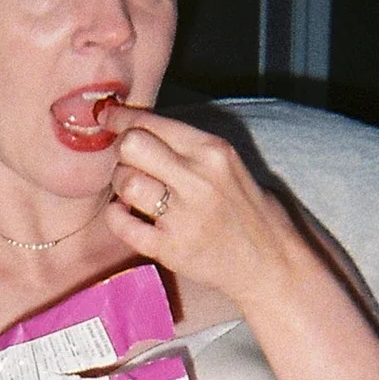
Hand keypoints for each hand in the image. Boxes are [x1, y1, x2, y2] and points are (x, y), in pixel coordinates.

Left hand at [95, 102, 303, 313]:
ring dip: (119, 183)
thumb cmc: (247, 211)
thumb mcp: (229, 164)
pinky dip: (116, 215)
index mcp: (212, 150)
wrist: (270, 262)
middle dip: (121, 149)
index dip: (121, 118)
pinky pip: (121, 224)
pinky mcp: (170, 248)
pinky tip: (127, 214)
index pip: (152, 122)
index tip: (108, 117)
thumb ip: (189, 146)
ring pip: (124, 181)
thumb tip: (139, 127)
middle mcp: (197, 178)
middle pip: (132, 145)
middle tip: (126, 161)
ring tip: (133, 191)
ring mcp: (183, 216)